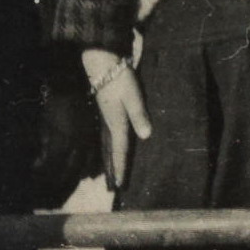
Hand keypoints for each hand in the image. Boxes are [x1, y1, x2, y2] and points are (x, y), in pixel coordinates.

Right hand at [83, 48, 150, 193]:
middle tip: (114, 187)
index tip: (120, 185)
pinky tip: (109, 150)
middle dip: (113, 168)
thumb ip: (139, 115)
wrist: (103, 62)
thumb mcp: (133, 95)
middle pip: (111, 151)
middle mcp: (109, 123)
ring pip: (107, 144)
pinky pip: (107, 136)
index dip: (121, 167)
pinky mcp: (106, 111)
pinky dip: (108, 147)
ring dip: (110, 159)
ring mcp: (106, 118)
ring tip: (111, 174)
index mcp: (117, 122)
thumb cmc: (120, 78)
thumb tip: (146, 135)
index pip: (120, 149)